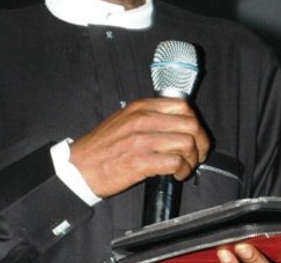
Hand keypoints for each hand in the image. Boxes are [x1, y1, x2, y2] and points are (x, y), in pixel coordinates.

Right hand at [69, 98, 209, 197]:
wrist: (79, 167)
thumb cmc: (101, 147)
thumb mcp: (124, 119)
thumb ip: (148, 116)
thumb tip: (175, 122)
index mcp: (140, 108)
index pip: (182, 106)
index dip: (195, 122)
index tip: (196, 135)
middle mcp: (143, 120)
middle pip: (190, 125)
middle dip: (200, 142)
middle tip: (197, 155)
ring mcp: (142, 140)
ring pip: (187, 143)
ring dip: (192, 159)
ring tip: (185, 167)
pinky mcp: (140, 162)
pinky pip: (175, 162)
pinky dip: (182, 170)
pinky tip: (176, 175)